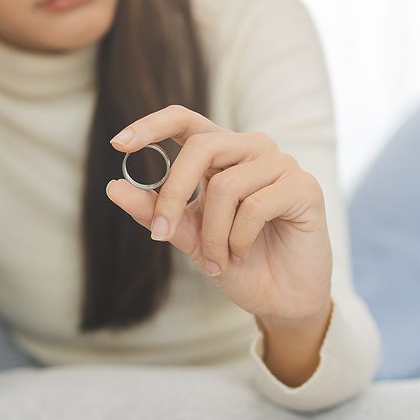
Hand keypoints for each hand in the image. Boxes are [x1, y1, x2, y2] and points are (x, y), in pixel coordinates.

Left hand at [105, 106, 332, 324]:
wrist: (282, 299)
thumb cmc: (239, 262)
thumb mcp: (189, 238)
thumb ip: (156, 212)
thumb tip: (115, 187)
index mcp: (223, 154)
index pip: (185, 120)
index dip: (152, 125)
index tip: (119, 142)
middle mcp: (252, 149)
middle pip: (201, 147)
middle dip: (174, 193)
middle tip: (162, 234)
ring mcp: (281, 164)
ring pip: (225, 185)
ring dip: (213, 234)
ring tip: (219, 259)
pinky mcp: (303, 186)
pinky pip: (254, 206)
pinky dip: (238, 239)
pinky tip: (243, 253)